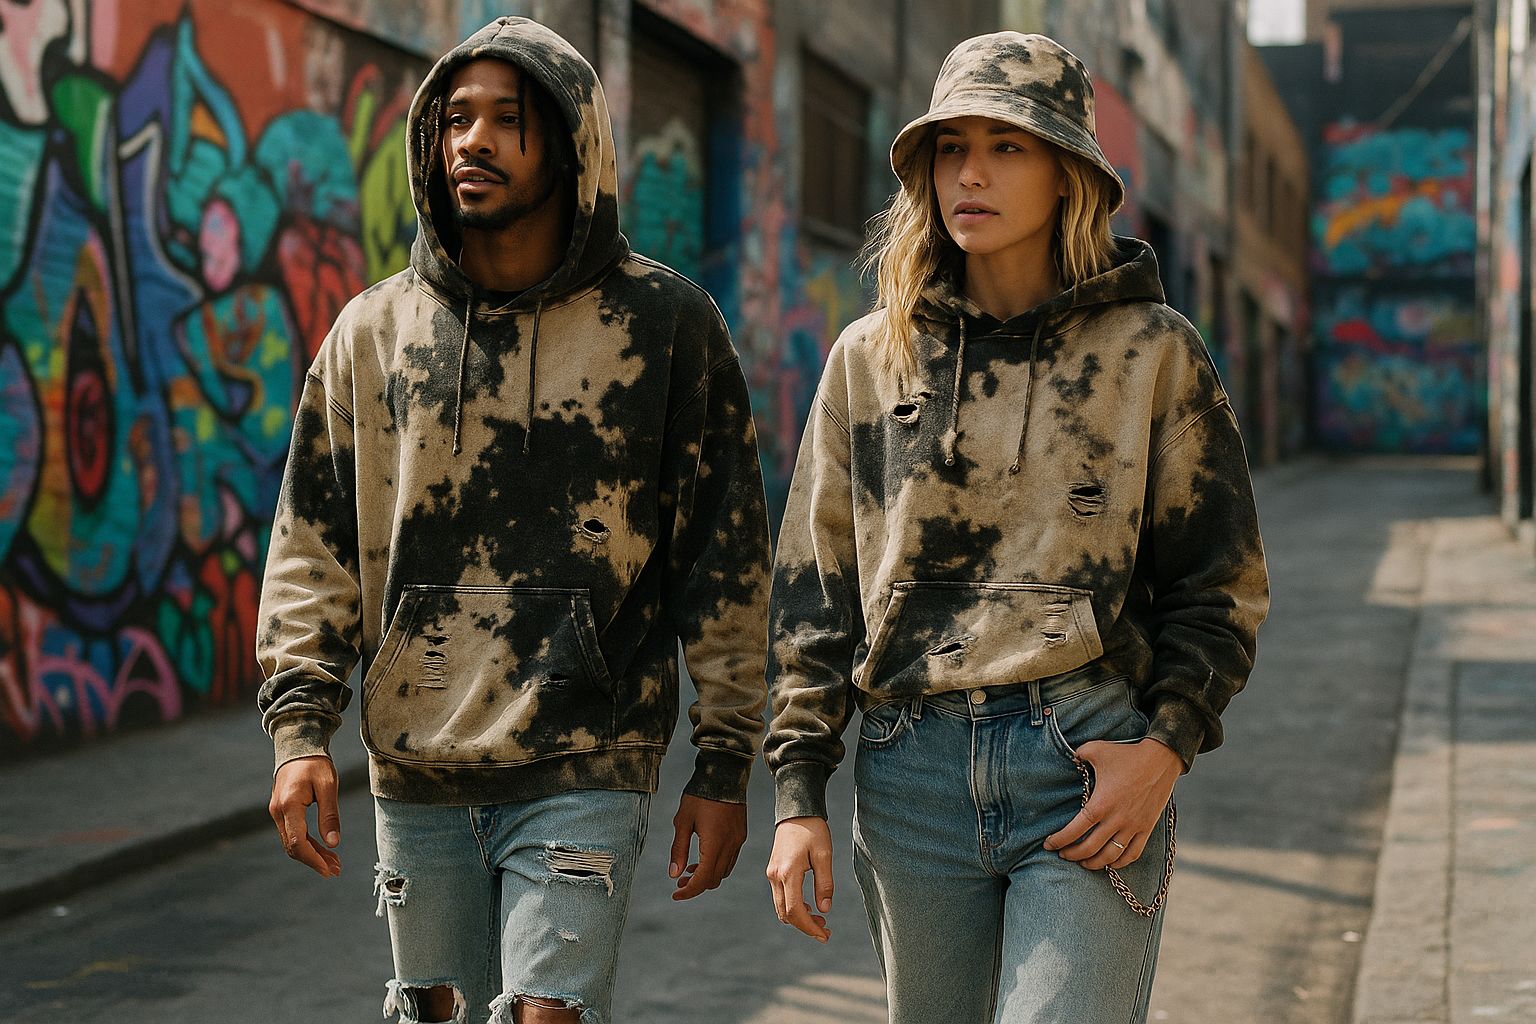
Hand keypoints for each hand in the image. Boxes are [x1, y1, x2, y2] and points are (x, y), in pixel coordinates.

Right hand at [270, 755, 341, 876]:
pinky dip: (308, 843)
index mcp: (289, 806)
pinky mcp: (282, 810)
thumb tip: (333, 843)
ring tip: (334, 862)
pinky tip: (324, 848)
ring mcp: (277, 812)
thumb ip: (330, 815)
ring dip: (313, 854)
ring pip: (293, 842)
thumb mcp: (329, 785)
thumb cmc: (315, 763)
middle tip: (337, 869)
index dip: (313, 859)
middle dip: (315, 860)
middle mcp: (278, 812)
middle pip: (293, 846)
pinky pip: (293, 833)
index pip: (297, 842)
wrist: (298, 745)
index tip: (328, 870)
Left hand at [669, 794, 746, 899]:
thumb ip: (678, 849)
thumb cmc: (699, 795)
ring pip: (723, 871)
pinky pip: (730, 859)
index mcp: (714, 843)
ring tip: (689, 871)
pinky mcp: (740, 835)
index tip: (675, 894)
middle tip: (679, 883)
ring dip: (707, 876)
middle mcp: (729, 845)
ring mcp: (737, 841)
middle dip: (696, 885)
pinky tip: (704, 858)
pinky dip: (716, 865)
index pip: (702, 879)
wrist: (724, 774)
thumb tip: (674, 875)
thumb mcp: (682, 821)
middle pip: (714, 879)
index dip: (689, 891)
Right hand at [766, 816, 833, 941]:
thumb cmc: (813, 829)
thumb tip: (825, 910)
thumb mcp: (824, 854)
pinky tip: (809, 906)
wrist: (796, 810)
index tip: (824, 935)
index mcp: (788, 872)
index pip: (795, 911)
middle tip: (826, 931)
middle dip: (805, 926)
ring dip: (799, 918)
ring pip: (781, 908)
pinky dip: (793, 907)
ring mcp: (771, 873)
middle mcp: (775, 876)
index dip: (809, 927)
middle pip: (786, 914)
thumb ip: (825, 883)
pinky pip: (780, 897)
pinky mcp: (772, 870)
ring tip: (820, 920)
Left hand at [1044, 737, 1180, 870]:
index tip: (1049, 845)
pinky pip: (1133, 854)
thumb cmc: (1126, 754)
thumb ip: (1077, 756)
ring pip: (1111, 856)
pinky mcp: (1147, 828)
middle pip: (1090, 847)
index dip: (1060, 840)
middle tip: (1062, 854)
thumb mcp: (1095, 749)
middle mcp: (1117, 819)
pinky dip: (1119, 863)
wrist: (1161, 759)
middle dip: (1072, 854)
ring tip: (1083, 862)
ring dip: (1094, 863)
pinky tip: (1109, 862)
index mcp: (1101, 803)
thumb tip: (1067, 760)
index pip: (1075, 830)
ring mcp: (1133, 826)